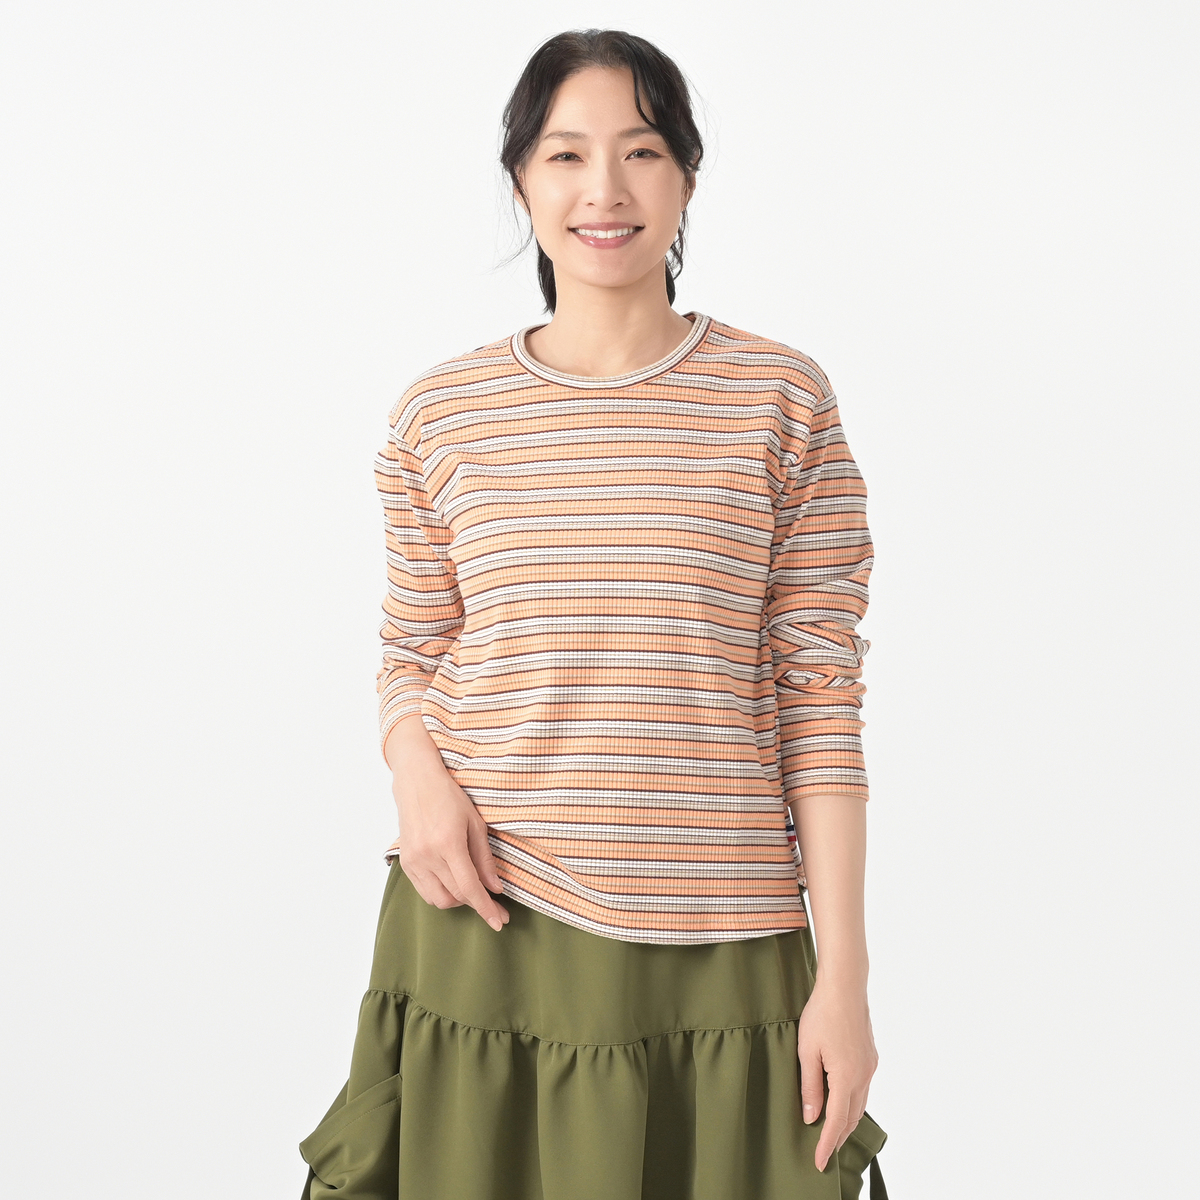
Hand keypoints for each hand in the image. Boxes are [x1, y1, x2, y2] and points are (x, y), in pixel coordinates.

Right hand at [385, 715, 509, 932]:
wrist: (417, 782)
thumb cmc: (449, 797)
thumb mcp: (475, 823)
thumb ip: (485, 859)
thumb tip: (495, 888)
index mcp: (448, 844)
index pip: (469, 887)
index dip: (486, 908)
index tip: (499, 921)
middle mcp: (427, 856)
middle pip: (456, 896)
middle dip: (477, 904)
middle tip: (495, 903)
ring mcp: (413, 861)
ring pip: (439, 900)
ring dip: (459, 900)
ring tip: (472, 887)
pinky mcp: (405, 863)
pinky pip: (425, 892)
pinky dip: (441, 894)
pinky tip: (453, 883)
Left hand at [797, 977, 878, 1171]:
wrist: (845, 987)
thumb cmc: (821, 1014)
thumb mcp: (807, 1051)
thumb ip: (810, 1087)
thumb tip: (811, 1117)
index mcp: (846, 1077)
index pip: (835, 1121)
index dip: (827, 1144)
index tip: (819, 1162)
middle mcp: (863, 1076)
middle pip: (851, 1117)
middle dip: (838, 1137)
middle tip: (824, 1153)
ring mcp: (870, 1067)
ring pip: (859, 1104)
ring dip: (846, 1121)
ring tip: (832, 1134)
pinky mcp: (871, 1058)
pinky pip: (863, 1090)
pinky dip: (852, 1103)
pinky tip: (843, 1103)